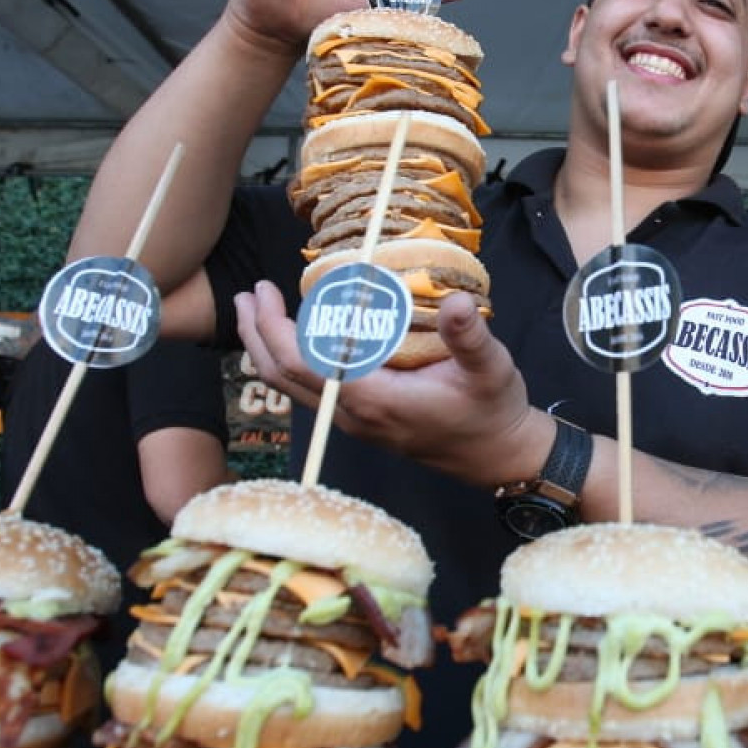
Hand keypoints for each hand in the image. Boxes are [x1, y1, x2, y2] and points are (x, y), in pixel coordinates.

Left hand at [233, 284, 540, 486]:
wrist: (498, 456)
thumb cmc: (492, 410)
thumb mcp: (491, 368)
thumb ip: (469, 336)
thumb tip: (455, 300)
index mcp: (375, 399)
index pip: (303, 364)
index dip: (275, 328)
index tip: (265, 291)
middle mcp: (353, 414)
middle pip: (282, 376)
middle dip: (257, 334)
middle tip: (249, 293)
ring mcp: (354, 421)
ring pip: (291, 387)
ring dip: (268, 349)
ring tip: (258, 310)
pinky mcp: (360, 420)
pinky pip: (309, 391)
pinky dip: (290, 362)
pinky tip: (296, 338)